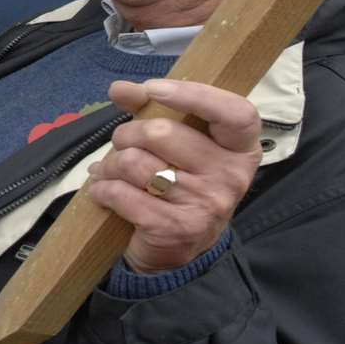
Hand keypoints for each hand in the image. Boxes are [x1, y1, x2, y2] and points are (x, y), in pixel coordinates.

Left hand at [84, 79, 262, 274]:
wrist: (179, 255)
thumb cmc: (180, 185)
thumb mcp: (179, 146)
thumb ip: (152, 111)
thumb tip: (120, 88)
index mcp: (241, 149)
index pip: (235, 113)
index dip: (194, 95)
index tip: (154, 89)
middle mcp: (230, 176)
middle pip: (163, 133)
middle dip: (127, 134)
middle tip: (121, 145)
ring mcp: (205, 205)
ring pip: (135, 162)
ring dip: (109, 165)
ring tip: (108, 172)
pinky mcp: (174, 228)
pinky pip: (122, 194)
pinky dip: (103, 190)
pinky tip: (103, 192)